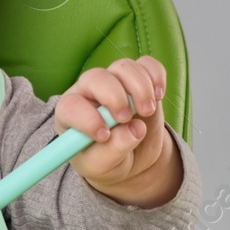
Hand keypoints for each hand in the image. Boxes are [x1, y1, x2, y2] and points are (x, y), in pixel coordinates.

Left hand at [53, 56, 172, 200]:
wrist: (131, 156)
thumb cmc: (107, 160)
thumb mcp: (103, 165)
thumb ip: (114, 150)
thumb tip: (135, 129)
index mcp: (70, 114)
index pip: (71, 106)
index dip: (87, 118)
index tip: (104, 135)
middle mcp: (88, 92)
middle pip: (96, 78)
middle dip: (114, 97)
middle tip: (127, 118)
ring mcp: (113, 82)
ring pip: (123, 68)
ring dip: (140, 88)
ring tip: (147, 112)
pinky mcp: (137, 79)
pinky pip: (146, 64)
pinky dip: (156, 76)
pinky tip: (159, 95)